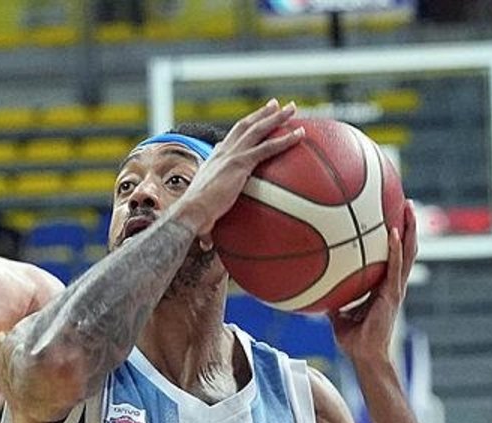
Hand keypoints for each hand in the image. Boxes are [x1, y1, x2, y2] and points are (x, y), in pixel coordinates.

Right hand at [172, 99, 303, 240]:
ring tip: (292, 108)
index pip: (227, 143)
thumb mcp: (203, 219)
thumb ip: (209, 228)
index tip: (250, 126)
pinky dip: (285, 138)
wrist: (190, 213)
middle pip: (244, 127)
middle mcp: (221, 154)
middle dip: (260, 114)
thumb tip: (207, 248)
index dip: (239, 133)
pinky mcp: (240, 163)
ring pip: (257, 129)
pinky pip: (268, 147)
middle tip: (275, 105)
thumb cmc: (193, 221)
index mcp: (212, 163)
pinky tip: (302, 133)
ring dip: (276, 117)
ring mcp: (231, 156)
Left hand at [328, 200, 417, 362]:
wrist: (364, 356)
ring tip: (409, 208)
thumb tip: (315, 289)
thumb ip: (333, 299)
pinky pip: (394, 268)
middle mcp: (393, 284)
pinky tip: (393, 234)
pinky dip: (395, 250)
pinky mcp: (391, 296)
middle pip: (406, 248)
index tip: (394, 216)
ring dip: (410, 230)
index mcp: (383, 287)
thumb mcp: (338, 314)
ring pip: (408, 253)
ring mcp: (394, 289)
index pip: (393, 256)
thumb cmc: (353, 339)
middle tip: (408, 202)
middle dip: (409, 225)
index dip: (397, 237)